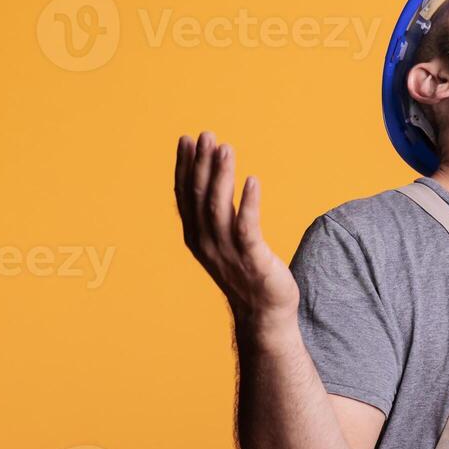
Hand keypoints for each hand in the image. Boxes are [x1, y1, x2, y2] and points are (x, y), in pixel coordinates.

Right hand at [174, 132, 298, 327]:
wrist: (264, 313)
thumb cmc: (246, 272)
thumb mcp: (223, 242)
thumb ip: (215, 215)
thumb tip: (210, 181)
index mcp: (196, 236)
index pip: (185, 195)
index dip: (184, 166)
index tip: (186, 139)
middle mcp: (206, 243)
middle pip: (199, 196)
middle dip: (200, 163)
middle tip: (206, 134)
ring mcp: (228, 252)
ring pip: (218, 207)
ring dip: (221, 175)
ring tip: (225, 148)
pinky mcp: (252, 259)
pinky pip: (247, 227)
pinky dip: (248, 202)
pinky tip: (252, 180)